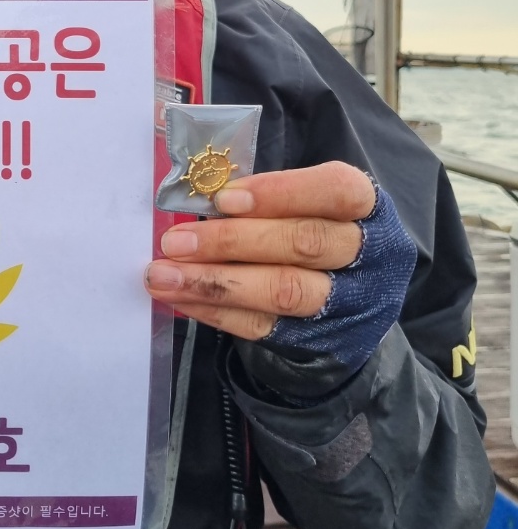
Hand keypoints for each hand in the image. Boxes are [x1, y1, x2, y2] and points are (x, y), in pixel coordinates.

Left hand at [144, 162, 374, 340]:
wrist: (348, 299)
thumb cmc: (311, 227)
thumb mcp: (305, 203)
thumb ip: (264, 198)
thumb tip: (196, 196)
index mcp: (365, 207)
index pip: (336, 190)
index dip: (281, 192)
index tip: (224, 199)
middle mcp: (366, 255)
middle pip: (304, 243)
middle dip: (232, 241)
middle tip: (175, 241)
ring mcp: (345, 302)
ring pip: (284, 291)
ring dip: (214, 283)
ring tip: (163, 275)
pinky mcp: (317, 338)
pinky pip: (262, 325)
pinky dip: (215, 311)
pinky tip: (180, 298)